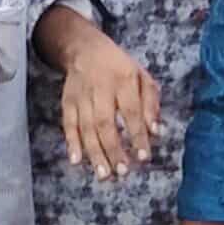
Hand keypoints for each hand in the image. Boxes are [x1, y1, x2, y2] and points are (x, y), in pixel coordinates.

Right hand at [57, 26, 161, 181]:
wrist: (85, 49)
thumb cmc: (120, 67)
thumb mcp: (143, 77)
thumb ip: (151, 104)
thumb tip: (156, 132)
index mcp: (124, 79)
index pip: (131, 111)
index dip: (137, 135)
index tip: (144, 157)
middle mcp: (100, 87)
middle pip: (105, 122)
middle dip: (113, 149)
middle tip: (122, 172)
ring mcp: (81, 95)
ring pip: (86, 127)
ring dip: (94, 153)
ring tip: (104, 174)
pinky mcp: (67, 101)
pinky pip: (68, 124)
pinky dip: (71, 143)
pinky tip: (76, 161)